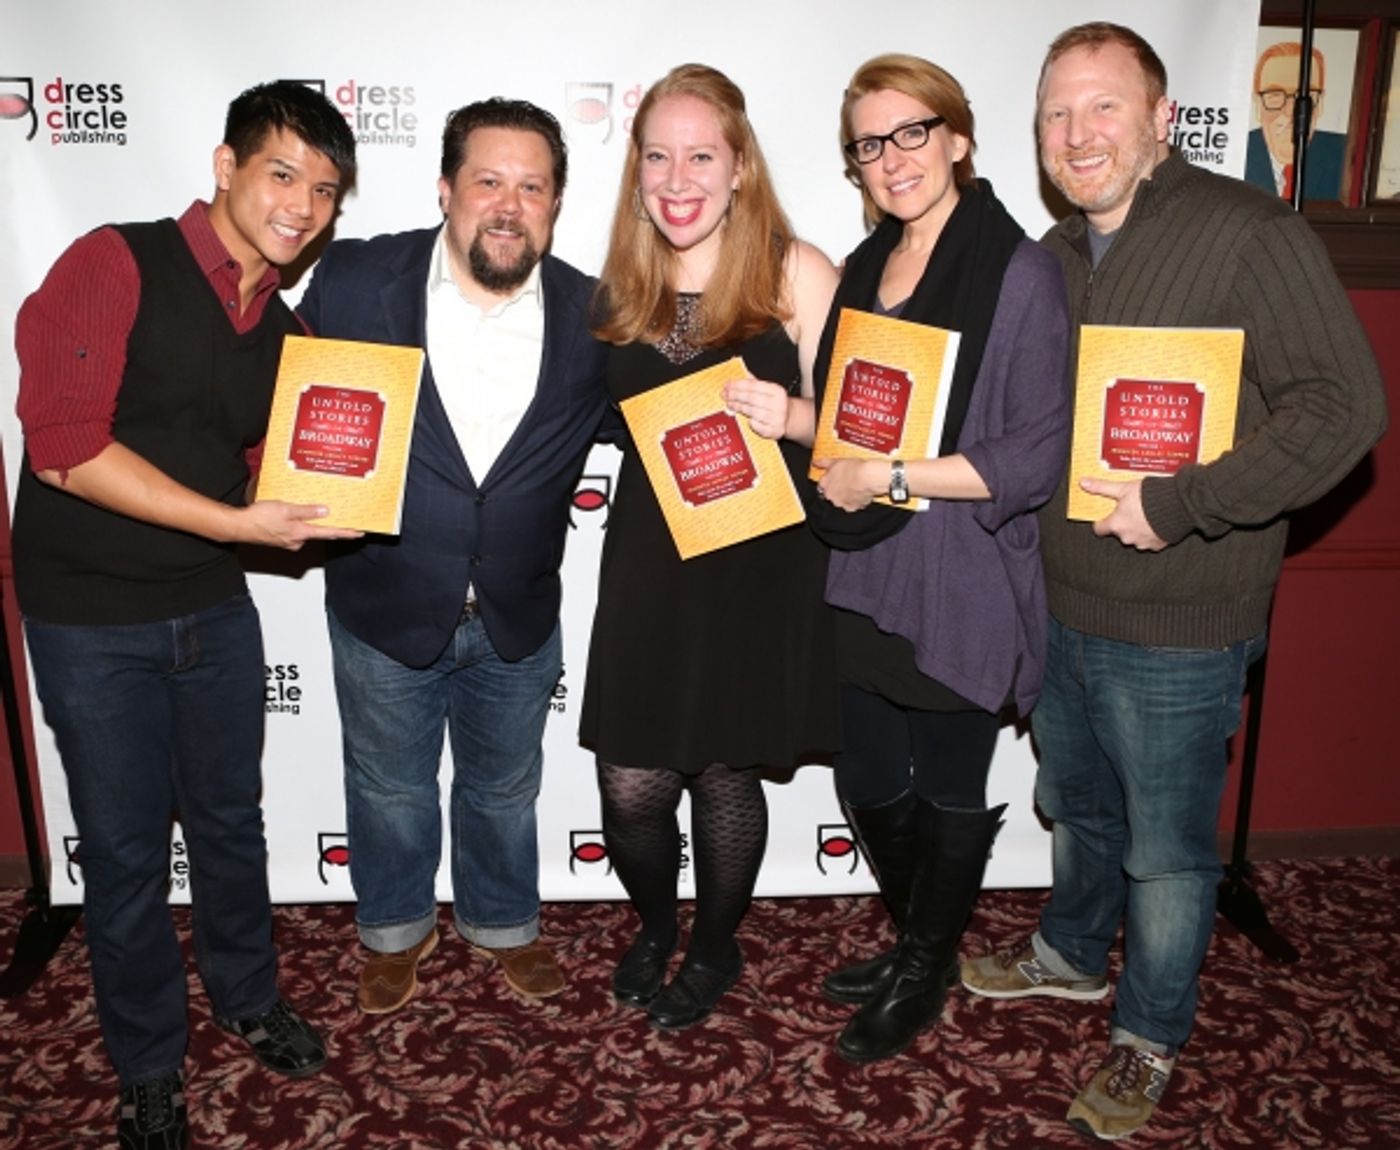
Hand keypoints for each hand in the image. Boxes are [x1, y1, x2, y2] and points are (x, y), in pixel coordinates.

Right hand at [235, 501, 364, 550]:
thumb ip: (306, 511)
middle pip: (321, 533)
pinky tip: (301, 515)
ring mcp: (289, 541)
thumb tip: (325, 511)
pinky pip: (297, 530)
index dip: (346, 532)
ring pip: (308, 531)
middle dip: (334, 527)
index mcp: (301, 533)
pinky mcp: (281, 538)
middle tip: (348, 521)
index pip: (330, 533)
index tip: (359, 532)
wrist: (239, 527)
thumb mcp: (286, 509)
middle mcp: (298, 540)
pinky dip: (302, 523)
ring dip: (316, 523)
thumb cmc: (259, 518)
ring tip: (325, 512)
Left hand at [723, 377, 789, 439]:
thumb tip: (740, 373)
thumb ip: (754, 383)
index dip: (738, 385)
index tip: (727, 385)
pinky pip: (759, 427)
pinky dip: (751, 423)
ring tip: (730, 405)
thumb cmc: (775, 402)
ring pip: (754, 412)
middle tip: (725, 395)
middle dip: (736, 396)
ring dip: (739, 408)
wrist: (790, 418)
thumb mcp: (768, 390)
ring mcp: (777, 418)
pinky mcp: (775, 431)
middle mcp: (778, 404)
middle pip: (752, 398)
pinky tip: (745, 420)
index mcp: (777, 391)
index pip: (754, 385)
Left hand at [812, 457, 884, 510]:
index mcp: (825, 484)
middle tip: (847, 482)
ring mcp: (840, 503)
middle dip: (838, 490)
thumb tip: (815, 462)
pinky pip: (852, 505)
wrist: (868, 477)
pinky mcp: (851, 508)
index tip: (835, 479)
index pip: (822, 486)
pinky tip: (861, 493)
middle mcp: (830, 496)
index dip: (830, 482)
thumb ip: (823, 463)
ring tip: (855, 487)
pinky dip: (856, 501)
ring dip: (846, 496)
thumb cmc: (853, 469)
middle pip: (831, 494)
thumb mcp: (836, 461)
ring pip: (841, 501)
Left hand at [1080, 478, 1166, 550]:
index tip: (1106, 515)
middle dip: (1123, 522)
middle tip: (1131, 508)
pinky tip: (1156, 520)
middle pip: (1118, 532)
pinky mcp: (1157, 545)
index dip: (1101, 521)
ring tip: (1146, 513)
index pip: (1099, 529)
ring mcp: (1142, 543)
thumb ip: (1102, 487)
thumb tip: (1084, 483)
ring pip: (1134, 537)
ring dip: (1137, 528)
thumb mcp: (1123, 488)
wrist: (1178, 505)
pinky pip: (1150, 540)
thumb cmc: (1150, 497)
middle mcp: (1127, 537)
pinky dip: (1151, 532)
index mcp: (1116, 524)